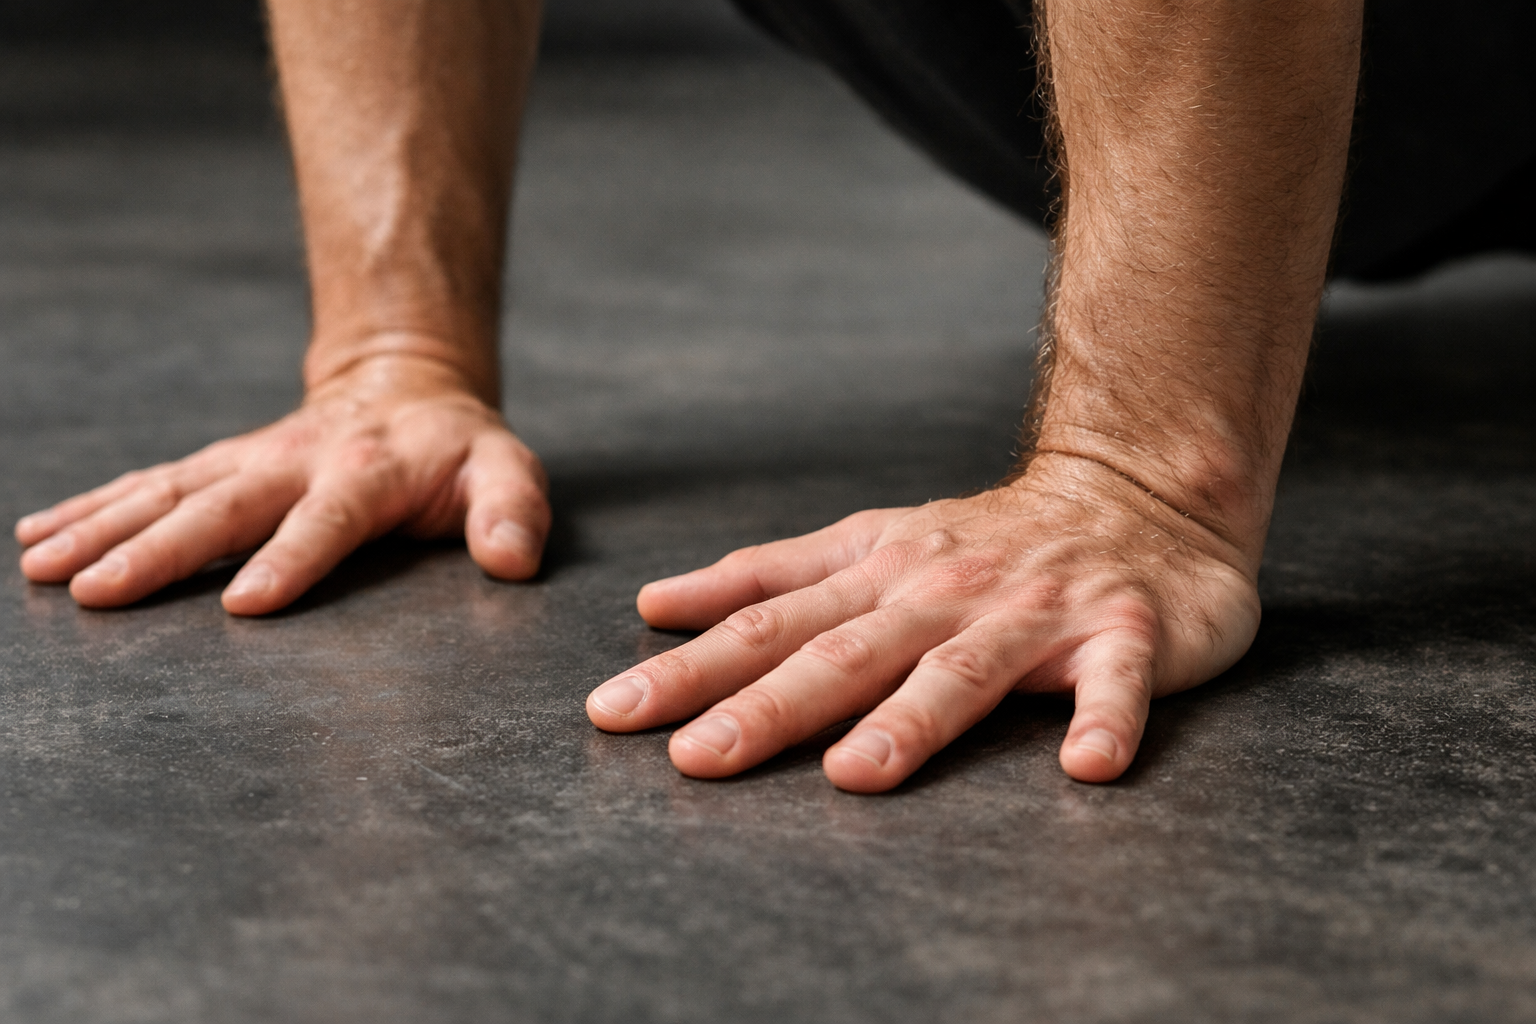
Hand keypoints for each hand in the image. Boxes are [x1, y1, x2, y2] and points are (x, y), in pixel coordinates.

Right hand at [15, 353, 549, 614]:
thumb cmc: (460, 448)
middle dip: (159, 550)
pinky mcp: (220, 463)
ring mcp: (250, 460)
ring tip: (44, 568)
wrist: (406, 383)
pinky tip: (40, 536)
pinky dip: (93, 507)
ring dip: (105, 528)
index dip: (290, 556)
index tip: (245, 601)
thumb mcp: (507, 470)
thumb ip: (513, 512)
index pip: (328, 519)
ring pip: (169, 492)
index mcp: (369, 473)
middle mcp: (297, 462)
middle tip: (100, 592)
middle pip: (223, 506)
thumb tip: (512, 560)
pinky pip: (150, 483)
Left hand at [586, 453, 1260, 788]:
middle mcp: (945, 591)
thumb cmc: (989, 538)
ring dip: (912, 721)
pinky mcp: (1125, 633)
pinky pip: (1116, 682)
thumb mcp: (869, 542)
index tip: (615, 712)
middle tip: (695, 757)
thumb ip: (769, 576)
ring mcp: (1035, 613)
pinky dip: (1105, 718)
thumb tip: (658, 605)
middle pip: (846, 653)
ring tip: (858, 774)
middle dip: (768, 706)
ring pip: (963, 671)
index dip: (692, 668)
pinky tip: (1087, 766)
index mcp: (880, 572)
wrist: (1138, 492)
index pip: (770, 623)